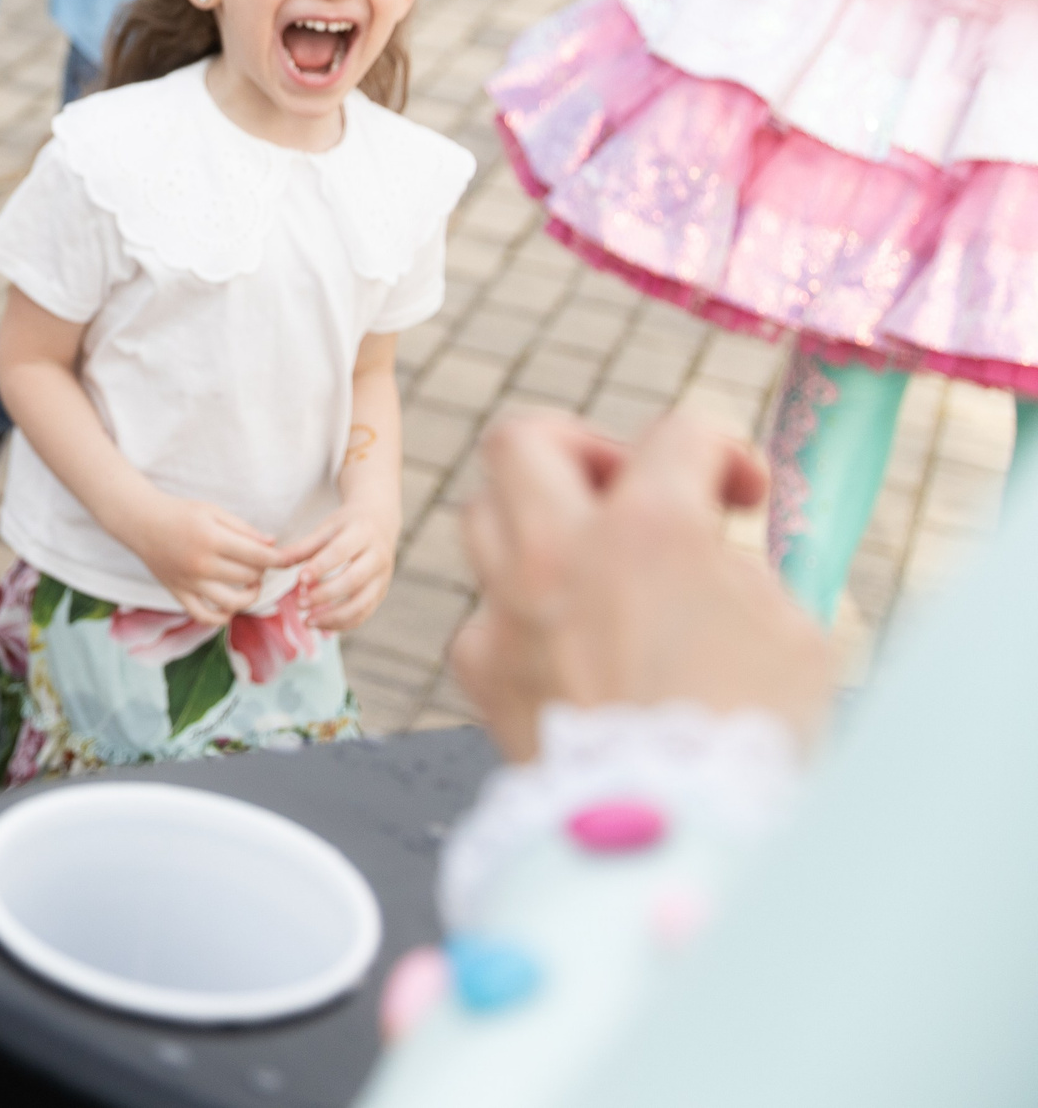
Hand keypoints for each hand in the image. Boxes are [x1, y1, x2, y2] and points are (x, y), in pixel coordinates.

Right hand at [123, 494, 320, 625]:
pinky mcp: (178, 593)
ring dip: (250, 596)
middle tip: (259, 561)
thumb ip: (244, 529)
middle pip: (249, 578)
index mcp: (213, 539)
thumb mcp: (213, 511)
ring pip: (232, 603)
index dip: (281, 560)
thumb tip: (273, 545)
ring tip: (251, 585)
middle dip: (262, 571)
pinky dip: (222, 617)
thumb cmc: (180, 512)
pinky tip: (230, 606)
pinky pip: (204, 616)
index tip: (291, 559)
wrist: (140, 521)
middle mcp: (202, 564)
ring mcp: (189, 582)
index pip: (259, 557)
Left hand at [293, 500, 400, 632]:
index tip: (299, 580)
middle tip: (299, 604)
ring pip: (361, 603)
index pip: (340, 552)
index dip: (319, 567)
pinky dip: (343, 623)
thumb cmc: (346, 526)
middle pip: (353, 581)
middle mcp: (377, 557)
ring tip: (307, 621)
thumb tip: (276, 561)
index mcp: (362, 534)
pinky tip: (321, 624)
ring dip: (333, 616)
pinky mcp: (381, 593)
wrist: (380, 523)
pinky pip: (365, 613)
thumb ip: (302, 547)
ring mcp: (383, 577)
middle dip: (324, 595)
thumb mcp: (326, 528)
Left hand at [449, 411, 836, 761]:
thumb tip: (712, 546)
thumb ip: (739, 564)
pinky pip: (487, 613)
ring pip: (485, 516)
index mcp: (650, 528)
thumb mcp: (790, 630)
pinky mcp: (480, 668)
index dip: (720, 452)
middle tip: (625, 488)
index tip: (739, 493)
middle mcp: (558, 553)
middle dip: (580, 448)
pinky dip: (523, 616)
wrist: (679, 837)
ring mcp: (506, 609)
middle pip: (524, 441)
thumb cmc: (752, 737)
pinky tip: (572, 650)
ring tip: (593, 562)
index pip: (676, 433)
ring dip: (537, 523)